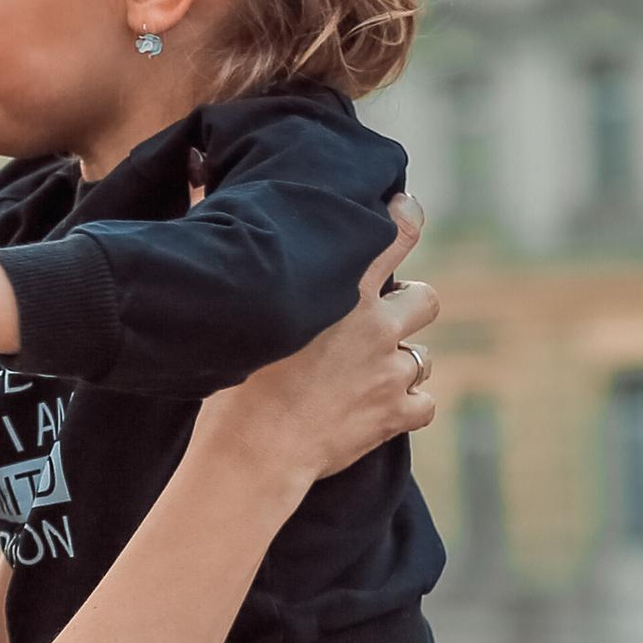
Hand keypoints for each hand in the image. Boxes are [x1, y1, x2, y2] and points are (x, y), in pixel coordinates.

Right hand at [190, 200, 437, 503]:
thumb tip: (216, 191)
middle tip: (381, 321)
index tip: (404, 212)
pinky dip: (407, 408)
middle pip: (427, 298)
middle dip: (410, 307)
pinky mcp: (396, 414)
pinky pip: (424, 405)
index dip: (406, 217)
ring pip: (424, 356)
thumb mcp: (242, 304)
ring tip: (366, 377)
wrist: (251, 451)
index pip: (397, 231)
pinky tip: (378, 412)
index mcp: (341, 289)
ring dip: (402, 363)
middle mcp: (376, 324)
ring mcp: (390, 370)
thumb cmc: (232, 381)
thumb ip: (250, 255)